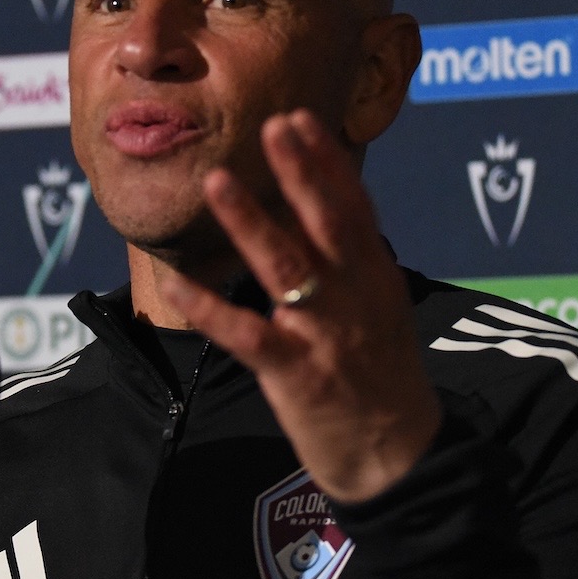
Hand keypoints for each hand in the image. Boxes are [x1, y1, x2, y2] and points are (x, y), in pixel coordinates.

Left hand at [162, 110, 440, 502]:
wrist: (398, 459)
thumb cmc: (382, 379)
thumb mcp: (382, 310)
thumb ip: (353, 263)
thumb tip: (326, 211)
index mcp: (375, 279)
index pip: (353, 209)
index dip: (325, 163)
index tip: (299, 119)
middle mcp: (355, 298)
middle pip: (328, 225)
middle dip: (301, 174)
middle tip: (274, 126)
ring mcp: (327, 335)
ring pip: (286, 269)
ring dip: (250, 224)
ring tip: (218, 181)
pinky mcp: (298, 375)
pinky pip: (248, 335)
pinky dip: (212, 309)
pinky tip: (179, 284)